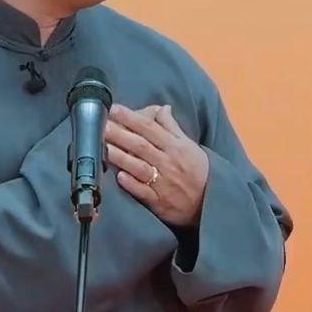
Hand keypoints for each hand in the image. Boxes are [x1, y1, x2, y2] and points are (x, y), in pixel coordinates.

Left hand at [104, 104, 207, 225]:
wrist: (210, 203)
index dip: (131, 118)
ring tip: (103, 147)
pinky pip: (144, 192)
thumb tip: (162, 108)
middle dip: (120, 134)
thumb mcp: (190, 146)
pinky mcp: (159, 201)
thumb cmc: (198, 171)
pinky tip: (119, 177)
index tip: (115, 109)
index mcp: (175, 147)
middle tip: (101, 124)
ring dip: (121, 157)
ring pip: (139, 167)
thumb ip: (172, 128)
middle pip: (140, 145)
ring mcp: (163, 183)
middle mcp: (168, 163)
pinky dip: (132, 184)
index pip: (150, 128)